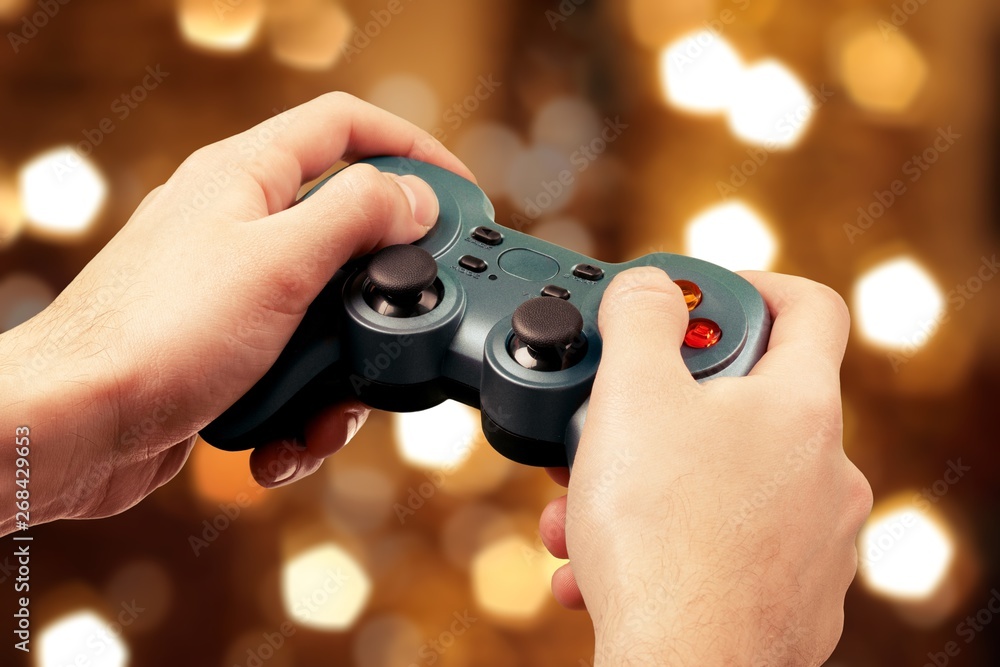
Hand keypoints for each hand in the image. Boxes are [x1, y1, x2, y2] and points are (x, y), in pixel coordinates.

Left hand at [0, 92, 472, 532]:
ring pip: (327, 321)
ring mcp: (233, 294)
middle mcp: (239, 227)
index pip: (346, 127)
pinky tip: (282, 443)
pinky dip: (301, 413)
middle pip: (348, 236)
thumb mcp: (279, 261)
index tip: (461, 195)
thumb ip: (356, 217)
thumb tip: (415, 197)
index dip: (412, 148)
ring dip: (341, 378)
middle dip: (382, 295)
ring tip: (324, 416)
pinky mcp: (227, 354)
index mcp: (246, 177)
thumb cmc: (159, 333)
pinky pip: (293, 374)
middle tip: (410, 325)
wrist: (75, 427)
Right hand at [539, 268, 871, 665]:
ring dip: (646, 481)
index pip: (808, 308)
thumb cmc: (662, 537)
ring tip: (582, 505)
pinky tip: (602, 560)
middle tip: (609, 418)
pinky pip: (718, 543)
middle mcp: (824, 474)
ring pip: (719, 481)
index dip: (747, 286)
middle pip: (744, 402)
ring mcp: (811, 542)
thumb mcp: (633, 394)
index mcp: (800, 409)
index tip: (693, 300)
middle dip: (660, 405)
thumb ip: (642, 318)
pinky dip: (661, 539)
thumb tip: (651, 286)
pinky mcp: (787, 597)